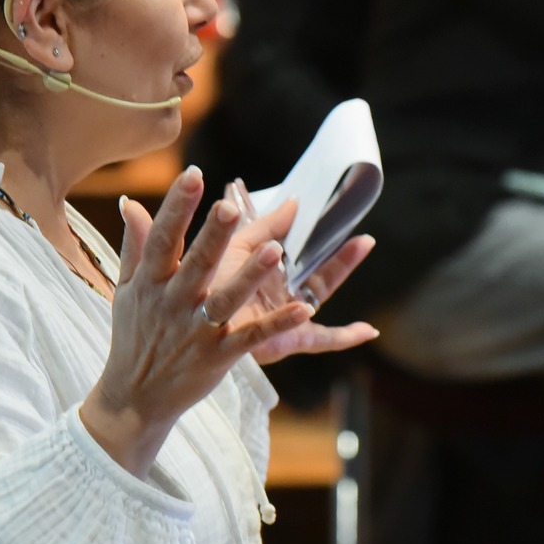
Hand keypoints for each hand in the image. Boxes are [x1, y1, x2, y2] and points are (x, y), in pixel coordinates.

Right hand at [85, 169, 375, 474]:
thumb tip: (131, 202)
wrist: (133, 398)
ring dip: (251, 276)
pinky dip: (277, 323)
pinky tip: (303, 308)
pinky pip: (253, 337)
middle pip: (196, 264)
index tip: (193, 174)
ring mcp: (197, 331)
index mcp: (151, 282)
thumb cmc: (134, 336)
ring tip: (276, 251)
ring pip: (227, 300)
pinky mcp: (219, 356)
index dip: (177, 206)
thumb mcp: (128, 289)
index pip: (163, 238)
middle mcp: (173, 304)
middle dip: (213, 235)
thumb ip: (136, 244)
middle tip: (230, 206)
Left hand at [217, 194, 379, 365]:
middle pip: (317, 275)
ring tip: (362, 245)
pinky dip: (343, 337)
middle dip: (342, 257)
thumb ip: (264, 228)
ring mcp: (282, 320)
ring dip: (339, 271)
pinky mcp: (280, 342)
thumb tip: (293, 201)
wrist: (176, 328)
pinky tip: (367, 329)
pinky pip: (318, 342)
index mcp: (267, 275)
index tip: (337, 215)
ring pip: (318, 295)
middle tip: (365, 238)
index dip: (318, 237)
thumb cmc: (201, 288)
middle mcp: (277, 297)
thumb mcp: (235, 249)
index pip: (299, 253)